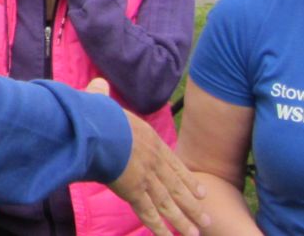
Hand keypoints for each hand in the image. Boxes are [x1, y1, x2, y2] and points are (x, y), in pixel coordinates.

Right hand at [108, 105, 208, 234]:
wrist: (97, 129)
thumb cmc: (97, 114)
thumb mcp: (102, 101)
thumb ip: (102, 94)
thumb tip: (99, 83)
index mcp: (149, 140)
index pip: (173, 163)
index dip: (187, 179)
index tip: (201, 192)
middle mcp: (153, 161)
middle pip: (176, 186)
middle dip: (192, 204)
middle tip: (206, 218)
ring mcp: (145, 177)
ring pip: (167, 202)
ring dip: (181, 219)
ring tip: (194, 232)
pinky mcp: (133, 191)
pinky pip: (147, 212)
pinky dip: (157, 225)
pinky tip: (165, 235)